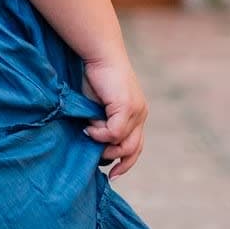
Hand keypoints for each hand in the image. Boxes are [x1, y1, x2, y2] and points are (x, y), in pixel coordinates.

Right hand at [81, 51, 147, 175]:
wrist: (99, 54)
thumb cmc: (95, 77)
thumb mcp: (98, 106)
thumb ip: (100, 124)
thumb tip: (92, 144)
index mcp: (136, 115)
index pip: (136, 147)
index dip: (126, 162)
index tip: (113, 175)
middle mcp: (140, 114)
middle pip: (134, 150)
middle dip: (117, 160)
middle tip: (98, 162)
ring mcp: (136, 111)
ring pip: (124, 144)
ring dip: (104, 145)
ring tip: (89, 133)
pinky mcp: (127, 107)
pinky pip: (114, 133)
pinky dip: (100, 134)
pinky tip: (89, 126)